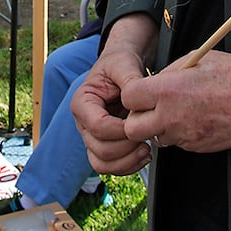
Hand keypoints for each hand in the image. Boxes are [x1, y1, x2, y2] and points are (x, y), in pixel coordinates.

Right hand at [73, 20, 156, 175]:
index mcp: (82, 102)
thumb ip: (130, 80)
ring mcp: (92, 137)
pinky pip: (109, 167)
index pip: (97, 126)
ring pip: (102, 163)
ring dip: (127, 162)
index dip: (120, 130)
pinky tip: (143, 156)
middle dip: (127, 148)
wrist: (122, 69)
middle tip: (148, 137)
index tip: (140, 123)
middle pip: (99, 149)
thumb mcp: (124, 64)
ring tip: (146, 151)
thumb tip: (138, 100)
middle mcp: (83, 123)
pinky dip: (127, 166)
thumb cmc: (120, 64)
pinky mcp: (104, 145)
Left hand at [119, 50, 230, 153]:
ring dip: (159, 128)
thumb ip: (168, 74)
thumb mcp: (194, 60)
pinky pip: (177, 144)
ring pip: (156, 138)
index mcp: (166, 90)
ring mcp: (183, 135)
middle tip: (150, 109)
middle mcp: (170, 116)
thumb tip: (153, 82)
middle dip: (138, 119)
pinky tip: (194, 120)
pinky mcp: (196, 147)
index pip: (128, 99)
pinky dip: (179, 135)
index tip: (141, 93)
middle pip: (133, 128)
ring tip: (177, 113)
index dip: (132, 96)